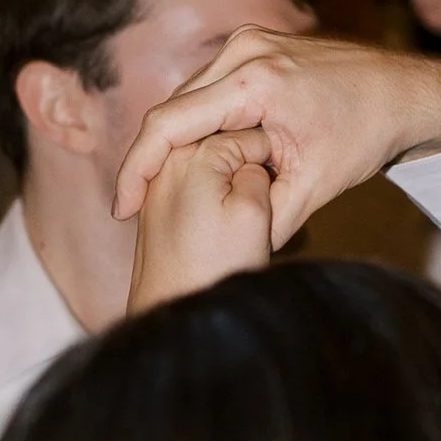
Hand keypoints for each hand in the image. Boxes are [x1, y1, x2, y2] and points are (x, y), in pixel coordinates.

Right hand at [115, 33, 440, 243]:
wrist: (407, 92)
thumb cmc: (368, 134)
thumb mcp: (316, 185)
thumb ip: (266, 218)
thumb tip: (226, 253)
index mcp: (256, 82)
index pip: (168, 124)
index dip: (136, 171)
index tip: (122, 209)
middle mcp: (245, 50)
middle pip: (171, 109)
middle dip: (150, 160)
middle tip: (135, 207)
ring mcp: (249, 41)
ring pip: (188, 97)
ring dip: (174, 141)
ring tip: (161, 189)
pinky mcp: (255, 44)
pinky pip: (210, 86)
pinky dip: (199, 121)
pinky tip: (195, 159)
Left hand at [127, 128, 279, 312]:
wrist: (172, 308)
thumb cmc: (214, 267)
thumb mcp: (255, 213)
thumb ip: (259, 170)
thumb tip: (255, 159)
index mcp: (194, 153)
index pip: (252, 133)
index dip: (276, 158)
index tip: (282, 187)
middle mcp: (169, 159)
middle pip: (228, 142)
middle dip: (251, 165)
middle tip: (265, 202)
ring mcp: (159, 181)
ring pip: (215, 164)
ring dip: (235, 181)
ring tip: (244, 218)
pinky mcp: (158, 203)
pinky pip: (199, 183)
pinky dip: (217, 196)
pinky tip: (224, 225)